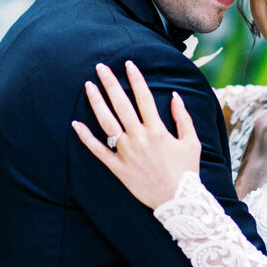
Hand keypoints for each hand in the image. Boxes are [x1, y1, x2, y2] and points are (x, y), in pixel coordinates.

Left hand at [72, 60, 200, 208]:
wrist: (178, 201)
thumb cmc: (187, 172)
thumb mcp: (191, 142)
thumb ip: (183, 118)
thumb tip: (175, 96)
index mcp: (157, 130)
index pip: (144, 97)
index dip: (135, 79)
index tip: (128, 64)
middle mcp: (139, 138)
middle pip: (121, 105)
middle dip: (110, 83)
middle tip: (100, 67)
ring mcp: (126, 153)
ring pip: (107, 123)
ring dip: (97, 103)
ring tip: (88, 86)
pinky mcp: (118, 168)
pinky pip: (98, 151)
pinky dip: (86, 138)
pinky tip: (75, 124)